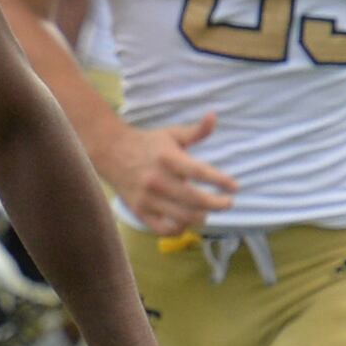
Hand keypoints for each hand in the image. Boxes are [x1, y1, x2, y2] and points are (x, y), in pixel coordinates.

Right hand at [93, 108, 234, 236]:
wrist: (111, 153)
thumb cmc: (148, 144)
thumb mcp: (172, 134)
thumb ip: (196, 131)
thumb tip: (214, 116)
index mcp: (168, 159)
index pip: (200, 172)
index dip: (220, 181)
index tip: (234, 187)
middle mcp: (158, 180)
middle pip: (195, 200)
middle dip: (217, 204)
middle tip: (227, 202)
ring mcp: (148, 198)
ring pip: (183, 217)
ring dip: (202, 217)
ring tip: (207, 212)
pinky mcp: (140, 211)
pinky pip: (163, 229)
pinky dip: (179, 229)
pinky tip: (186, 221)